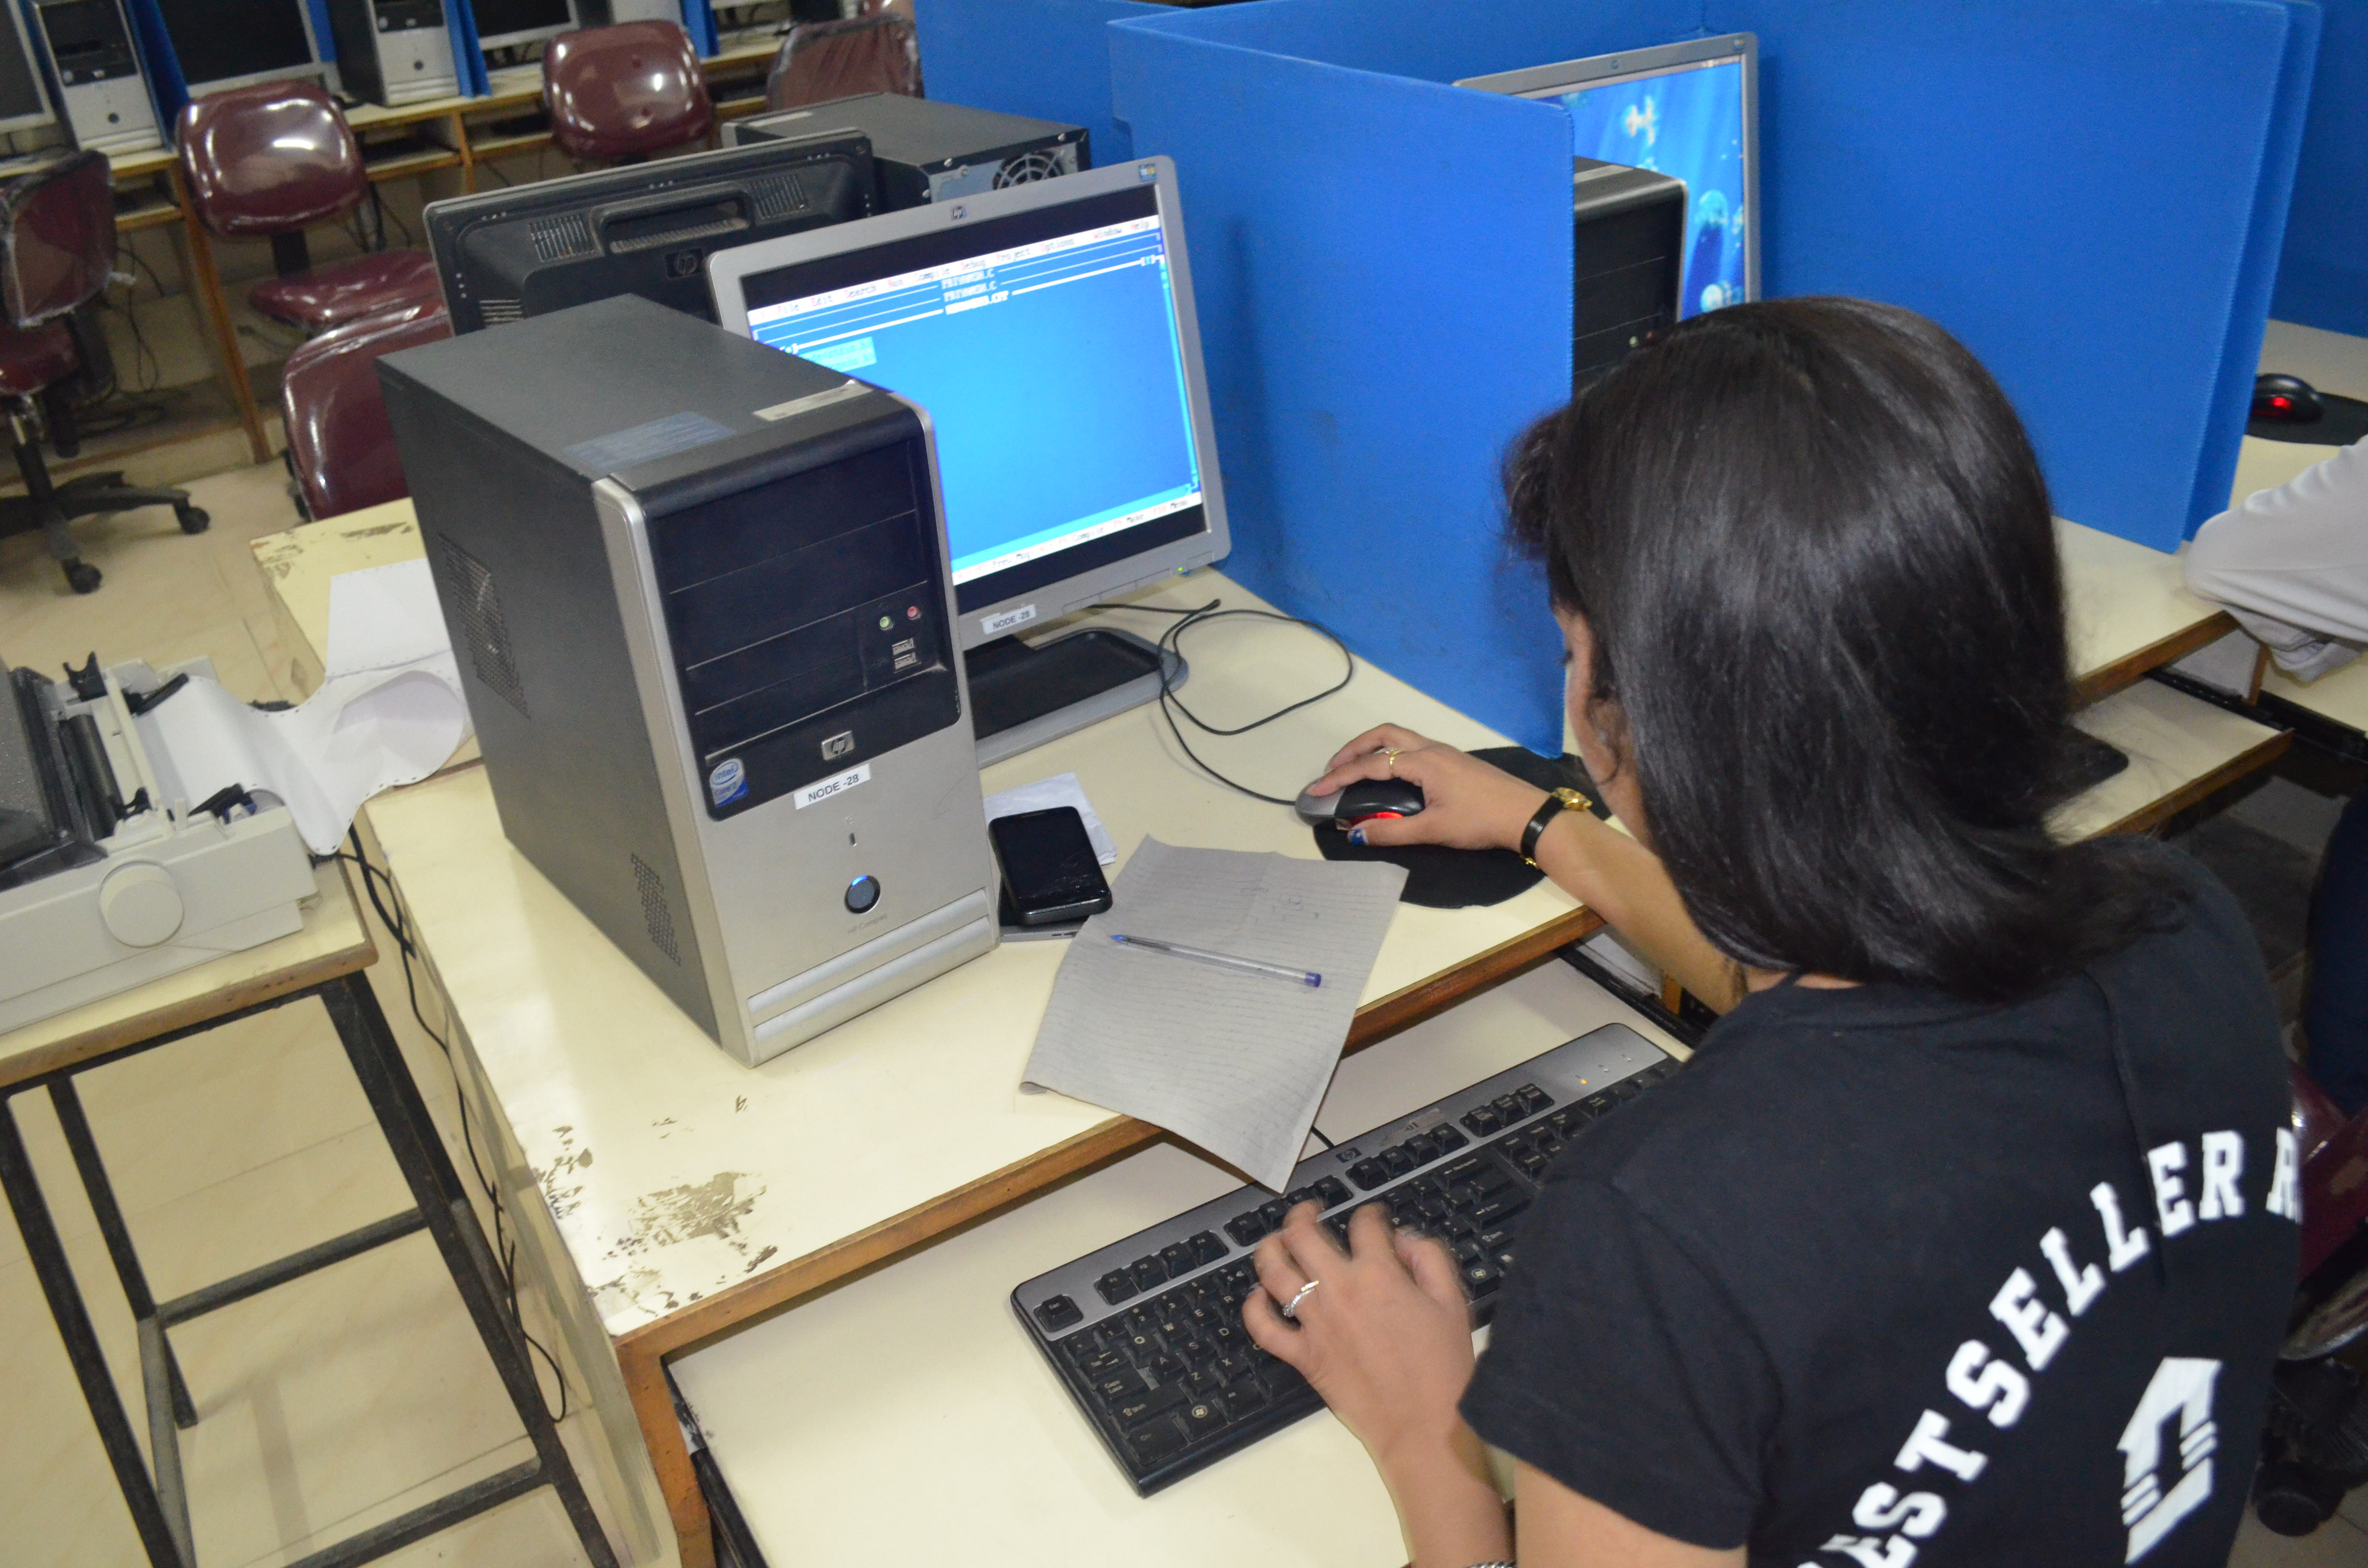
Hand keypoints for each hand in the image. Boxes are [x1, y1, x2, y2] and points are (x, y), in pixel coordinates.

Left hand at [1243, 1200, 1475, 1475]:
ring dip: (1270, 1248)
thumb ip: (1429, 1258)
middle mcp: (1339, 1291)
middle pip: (1302, 1235)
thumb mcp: (1452, 1302)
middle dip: (1302, 1214)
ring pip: (1273, 1271)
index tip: (1372, 1217)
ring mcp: (1315, 1324)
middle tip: (1309, 1212)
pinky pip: (1264, 1328)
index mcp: (1379, 1275)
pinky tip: (1260, 1296)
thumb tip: (1402, 1238)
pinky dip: (1254, 1308)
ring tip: (1278, 1242)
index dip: (1369, 1213)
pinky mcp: (1303, 1356)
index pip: (1363, 1224)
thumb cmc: (1442, 1367)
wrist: (1423, 1426)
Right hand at [1307, 725, 1548, 852]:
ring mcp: (1444, 752)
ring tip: (1355, 768)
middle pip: (1383, 735)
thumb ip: (1392, 832)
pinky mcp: (1454, 761)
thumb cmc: (1480, 820)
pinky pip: (1413, 747)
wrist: (1526, 814)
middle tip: (1332, 769)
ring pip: (1400, 738)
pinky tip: (1390, 775)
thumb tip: (1355, 834)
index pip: (1371, 765)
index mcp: (1423, 762)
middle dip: (1353, 749)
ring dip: (1373, 748)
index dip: (1340, 777)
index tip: (1317, 789)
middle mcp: (1431, 749)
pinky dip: (1391, 754)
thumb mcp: (1434, 830)